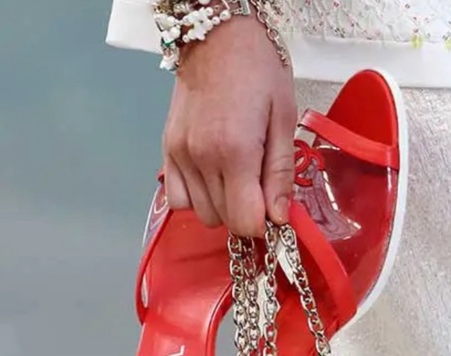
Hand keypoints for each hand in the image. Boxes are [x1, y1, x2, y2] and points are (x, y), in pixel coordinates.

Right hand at [162, 14, 296, 236]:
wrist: (217, 35)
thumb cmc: (259, 70)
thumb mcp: (284, 119)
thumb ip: (280, 174)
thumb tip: (279, 217)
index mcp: (235, 151)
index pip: (245, 221)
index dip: (264, 224)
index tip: (274, 211)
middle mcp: (201, 159)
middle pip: (225, 221)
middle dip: (247, 214)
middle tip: (260, 189)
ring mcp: (179, 156)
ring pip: (202, 214)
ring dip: (223, 207)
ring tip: (237, 178)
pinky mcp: (167, 151)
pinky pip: (178, 199)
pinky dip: (197, 198)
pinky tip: (213, 178)